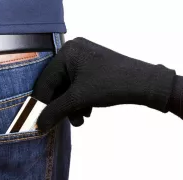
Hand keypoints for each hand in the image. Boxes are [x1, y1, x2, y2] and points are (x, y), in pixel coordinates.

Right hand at [32, 37, 175, 130]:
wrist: (143, 84)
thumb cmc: (110, 85)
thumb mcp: (79, 98)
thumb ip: (56, 111)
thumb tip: (39, 124)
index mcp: (67, 52)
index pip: (46, 81)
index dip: (42, 103)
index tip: (39, 121)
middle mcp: (74, 52)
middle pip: (57, 85)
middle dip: (62, 107)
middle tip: (64, 123)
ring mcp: (85, 60)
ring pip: (69, 89)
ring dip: (73, 107)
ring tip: (81, 119)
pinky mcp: (95, 69)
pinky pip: (80, 87)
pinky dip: (82, 101)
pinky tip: (88, 111)